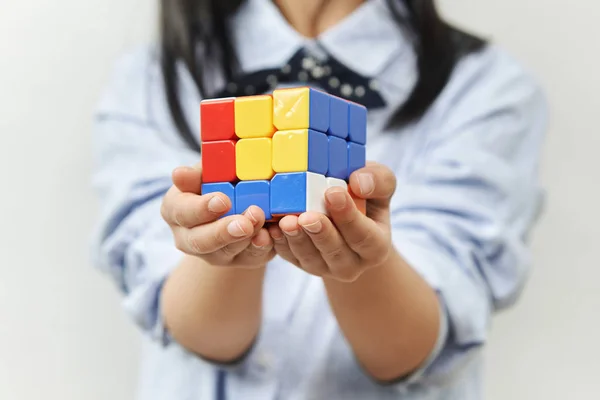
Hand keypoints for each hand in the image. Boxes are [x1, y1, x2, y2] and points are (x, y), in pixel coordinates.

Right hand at [161, 165, 274, 267]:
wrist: (236, 202)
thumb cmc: (216, 180)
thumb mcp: (205, 172)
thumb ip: (195, 174)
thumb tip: (179, 174)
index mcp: (175, 211)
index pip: (183, 213)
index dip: (202, 208)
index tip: (223, 200)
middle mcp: (189, 238)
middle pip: (201, 242)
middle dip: (224, 232)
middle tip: (244, 222)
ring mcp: (214, 254)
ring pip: (227, 252)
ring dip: (246, 239)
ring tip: (259, 221)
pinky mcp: (240, 260)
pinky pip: (251, 258)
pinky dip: (261, 247)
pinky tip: (270, 235)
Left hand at [268, 162, 396, 281]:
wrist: (346, 212)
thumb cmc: (364, 193)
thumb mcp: (380, 182)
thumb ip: (378, 180)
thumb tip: (359, 184)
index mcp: (375, 246)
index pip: (364, 236)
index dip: (349, 217)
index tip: (333, 194)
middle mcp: (352, 263)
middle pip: (336, 253)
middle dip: (320, 233)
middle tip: (306, 216)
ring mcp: (325, 267)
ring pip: (310, 258)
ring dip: (297, 239)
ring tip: (286, 221)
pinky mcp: (302, 263)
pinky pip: (290, 256)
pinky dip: (281, 243)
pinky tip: (272, 228)